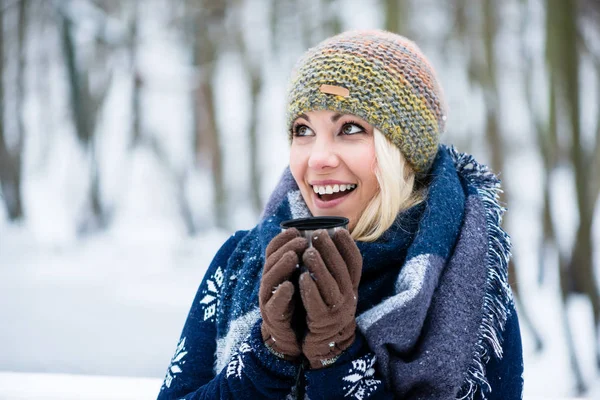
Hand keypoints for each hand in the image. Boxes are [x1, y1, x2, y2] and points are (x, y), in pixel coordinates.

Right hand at [259, 228, 307, 359]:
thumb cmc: (298, 300)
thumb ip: (304, 260)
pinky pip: (274, 304)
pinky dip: (281, 295)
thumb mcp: (300, 277)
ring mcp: (268, 299)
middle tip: (301, 241)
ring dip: (281, 267)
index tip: (295, 229)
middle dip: (285, 248)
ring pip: (270, 279)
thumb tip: (318, 236)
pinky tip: (289, 287)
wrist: (291, 334)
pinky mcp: (272, 316)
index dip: (282, 239)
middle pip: (271, 261)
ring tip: (293, 257)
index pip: (274, 250)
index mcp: (276, 271)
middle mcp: (269, 282)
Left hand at [299, 229, 361, 368]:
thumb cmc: (327, 305)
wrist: (325, 341)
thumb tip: (328, 234)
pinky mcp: (322, 321)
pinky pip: (317, 304)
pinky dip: (310, 290)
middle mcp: (348, 296)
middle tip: (318, 233)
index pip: (355, 262)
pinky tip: (301, 277)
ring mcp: (336, 310)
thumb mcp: (336, 286)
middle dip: (330, 250)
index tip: (338, 229)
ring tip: (307, 252)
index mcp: (351, 285)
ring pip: (330, 285)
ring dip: (319, 267)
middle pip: (341, 270)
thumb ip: (333, 266)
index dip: (348, 245)